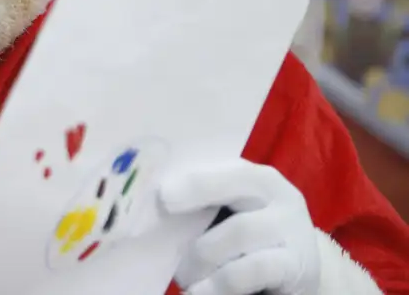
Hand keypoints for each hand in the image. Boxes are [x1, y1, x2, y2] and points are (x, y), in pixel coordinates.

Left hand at [159, 159, 319, 294]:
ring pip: (239, 231)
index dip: (194, 178)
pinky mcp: (297, 268)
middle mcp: (281, 196)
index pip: (226, 166)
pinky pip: (250, 270)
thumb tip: (151, 205)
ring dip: (201, 255)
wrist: (293, 273)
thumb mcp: (228, 215)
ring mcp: (293, 230)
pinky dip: (218, 283)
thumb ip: (201, 203)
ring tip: (182, 275)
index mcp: (258, 177)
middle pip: (237, 185)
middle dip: (194, 200)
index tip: (161, 194)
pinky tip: (198, 292)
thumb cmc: (245, 239)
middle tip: (160, 228)